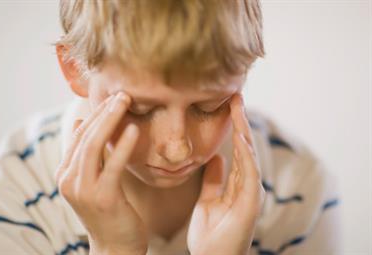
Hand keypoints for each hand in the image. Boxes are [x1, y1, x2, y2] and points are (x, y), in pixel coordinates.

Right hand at [55, 92, 147, 254]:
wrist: (114, 247)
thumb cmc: (109, 211)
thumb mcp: (94, 179)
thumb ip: (88, 154)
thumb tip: (83, 121)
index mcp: (66, 173)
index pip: (79, 136)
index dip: (95, 114)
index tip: (112, 98)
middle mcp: (69, 180)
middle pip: (86, 137)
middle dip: (104, 112)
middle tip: (122, 93)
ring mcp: (83, 190)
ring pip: (94, 146)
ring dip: (110, 120)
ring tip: (125, 101)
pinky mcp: (102, 197)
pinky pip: (113, 165)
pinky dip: (122, 145)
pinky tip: (133, 129)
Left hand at [187, 93, 265, 254]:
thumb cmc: (210, 234)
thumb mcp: (207, 200)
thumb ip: (214, 180)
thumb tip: (216, 158)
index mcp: (237, 184)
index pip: (236, 148)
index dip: (233, 126)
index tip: (228, 104)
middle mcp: (246, 185)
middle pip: (245, 146)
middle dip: (240, 121)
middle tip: (236, 95)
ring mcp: (250, 193)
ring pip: (249, 155)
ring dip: (244, 130)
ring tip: (238, 107)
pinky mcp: (250, 202)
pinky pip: (248, 173)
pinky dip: (246, 154)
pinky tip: (240, 136)